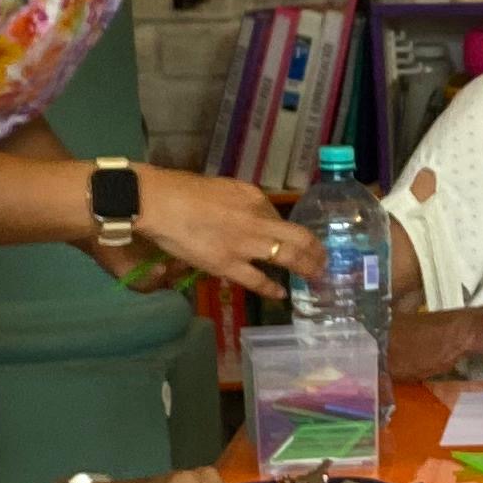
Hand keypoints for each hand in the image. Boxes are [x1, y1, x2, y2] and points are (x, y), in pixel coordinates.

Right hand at [117, 166, 298, 297]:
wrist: (158, 202)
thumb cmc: (182, 191)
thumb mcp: (221, 188)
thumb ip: (241, 203)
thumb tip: (252, 218)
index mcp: (253, 197)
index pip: (280, 217)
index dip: (290, 232)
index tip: (296, 240)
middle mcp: (256, 219)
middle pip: (299, 237)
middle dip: (316, 250)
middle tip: (324, 261)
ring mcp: (245, 244)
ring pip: (288, 258)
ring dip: (306, 268)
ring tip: (316, 276)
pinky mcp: (227, 265)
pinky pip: (257, 281)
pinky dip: (272, 289)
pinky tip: (282, 294)